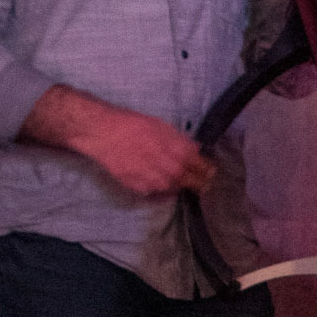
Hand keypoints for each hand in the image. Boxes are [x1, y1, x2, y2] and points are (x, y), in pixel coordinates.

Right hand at [77, 103, 215, 195]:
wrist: (105, 133)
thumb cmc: (134, 125)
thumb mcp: (164, 127)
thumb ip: (183, 141)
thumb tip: (197, 149)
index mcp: (181, 154)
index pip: (204, 169)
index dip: (209, 170)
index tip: (211, 171)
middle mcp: (171, 171)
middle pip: (193, 183)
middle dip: (200, 183)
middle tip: (203, 182)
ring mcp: (155, 183)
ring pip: (174, 188)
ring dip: (179, 184)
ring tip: (177, 179)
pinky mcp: (140, 188)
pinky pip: (156, 191)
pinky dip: (160, 186)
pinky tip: (156, 178)